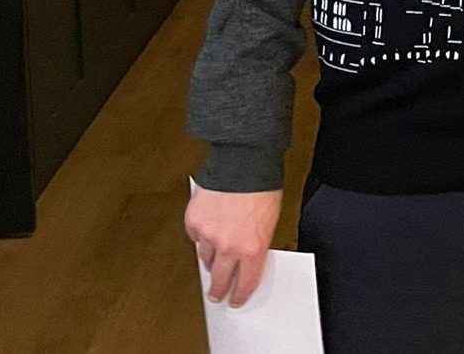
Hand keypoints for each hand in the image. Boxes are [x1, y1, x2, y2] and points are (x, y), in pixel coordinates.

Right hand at [184, 185, 282, 307]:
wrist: (244, 164)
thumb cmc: (262, 187)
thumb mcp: (269, 221)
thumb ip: (256, 242)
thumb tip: (248, 257)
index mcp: (252, 248)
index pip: (245, 283)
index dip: (240, 295)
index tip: (236, 300)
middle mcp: (229, 247)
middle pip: (220, 279)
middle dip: (219, 290)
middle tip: (216, 295)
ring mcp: (209, 236)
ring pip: (206, 258)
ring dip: (212, 258)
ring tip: (216, 255)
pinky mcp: (194, 223)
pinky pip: (196, 237)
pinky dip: (202, 234)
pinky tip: (209, 227)